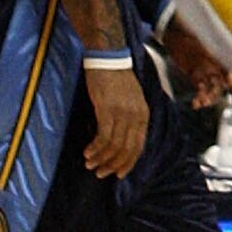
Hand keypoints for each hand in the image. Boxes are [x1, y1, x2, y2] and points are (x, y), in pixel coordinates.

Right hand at [83, 62, 149, 179]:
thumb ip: (130, 118)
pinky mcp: (107, 109)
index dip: (128, 163)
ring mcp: (122, 112)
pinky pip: (102, 136)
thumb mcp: (131, 99)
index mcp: (144, 113)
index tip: (117, 174)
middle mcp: (136, 114)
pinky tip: (87, 152)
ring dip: (101, 159)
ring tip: (90, 164)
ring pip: (113, 146)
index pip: (139, 146)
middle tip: (100, 173)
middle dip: (113, 165)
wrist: (109, 57)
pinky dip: (95, 148)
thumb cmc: (117, 79)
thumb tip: (123, 142)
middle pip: (127, 149)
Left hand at [162, 21, 231, 107]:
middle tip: (220, 104)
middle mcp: (216, 65)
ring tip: (201, 103)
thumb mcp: (206, 46)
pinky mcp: (195, 74)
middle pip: (225, 84)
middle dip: (224, 96)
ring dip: (208, 98)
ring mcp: (206, 70)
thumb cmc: (191, 34)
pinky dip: (199, 97)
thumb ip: (219, 59)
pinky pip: (201, 89)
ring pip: (212, 89)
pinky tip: (195, 103)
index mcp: (222, 57)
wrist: (174, 32)